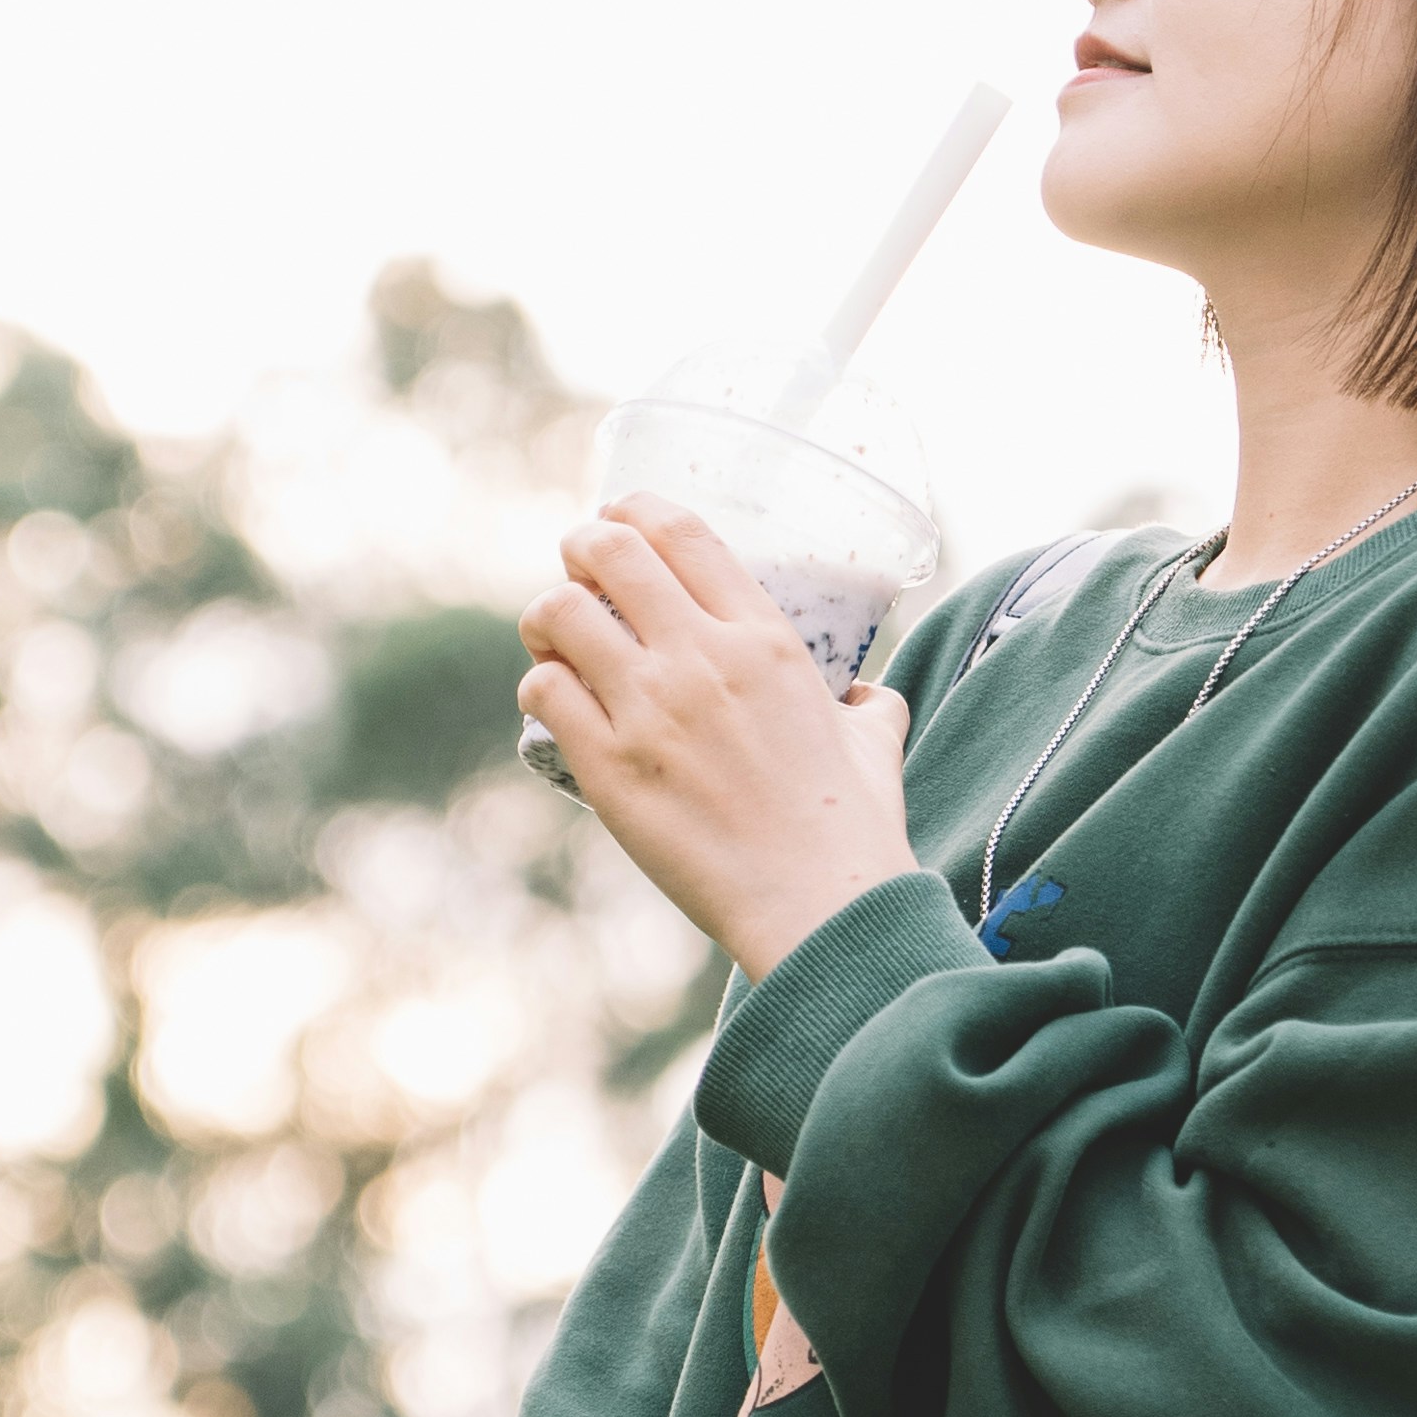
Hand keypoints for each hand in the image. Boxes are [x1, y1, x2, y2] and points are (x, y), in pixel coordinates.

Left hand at [517, 493, 916, 978]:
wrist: (820, 907)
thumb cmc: (854, 830)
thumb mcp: (875, 740)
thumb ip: (866, 703)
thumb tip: (863, 699)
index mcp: (765, 640)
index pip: (681, 532)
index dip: (634, 510)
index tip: (617, 518)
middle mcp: (702, 659)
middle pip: (608, 552)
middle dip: (580, 548)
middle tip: (577, 571)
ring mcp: (649, 711)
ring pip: (558, 613)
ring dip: (547, 617)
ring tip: (556, 638)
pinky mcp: (609, 768)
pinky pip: (544, 690)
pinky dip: (541, 684)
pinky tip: (556, 698)